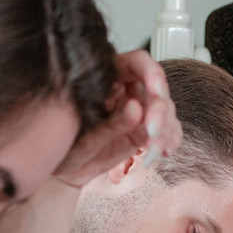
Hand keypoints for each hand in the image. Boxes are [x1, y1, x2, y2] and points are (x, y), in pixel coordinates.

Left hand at [54, 50, 181, 187]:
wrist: (63, 169)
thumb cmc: (62, 142)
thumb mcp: (82, 134)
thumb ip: (110, 123)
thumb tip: (136, 108)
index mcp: (108, 76)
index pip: (137, 63)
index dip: (151, 73)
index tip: (156, 91)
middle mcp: (127, 89)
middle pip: (156, 89)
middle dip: (160, 110)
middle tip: (153, 132)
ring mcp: (138, 110)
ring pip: (166, 110)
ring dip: (166, 130)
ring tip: (156, 149)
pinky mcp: (144, 130)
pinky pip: (167, 130)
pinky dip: (169, 140)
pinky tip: (162, 152)